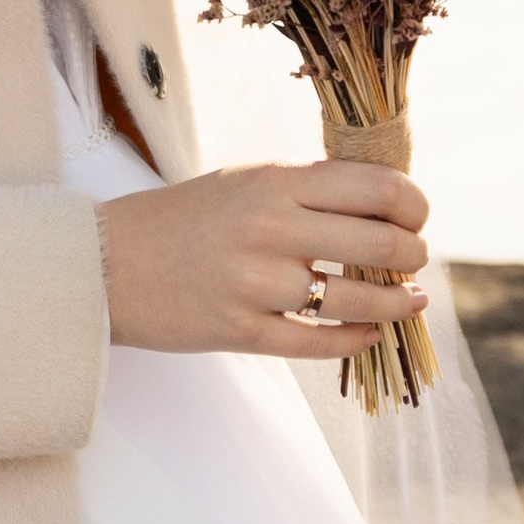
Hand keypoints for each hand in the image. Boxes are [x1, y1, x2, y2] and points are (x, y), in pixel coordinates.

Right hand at [94, 159, 431, 355]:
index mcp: (273, 181)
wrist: (106, 262)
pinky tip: (369, 334)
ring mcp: (256, 282)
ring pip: (360, 301)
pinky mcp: (242, 331)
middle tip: (415, 261)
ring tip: (410, 302)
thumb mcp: (243, 182)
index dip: (413, 205)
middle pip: (382, 244)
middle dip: (413, 255)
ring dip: (398, 304)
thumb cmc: (182, 218)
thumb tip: (383, 204)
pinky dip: (357, 340)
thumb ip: (305, 189)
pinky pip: (322, 342)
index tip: (417, 216)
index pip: (377, 187)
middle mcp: (270, 227)